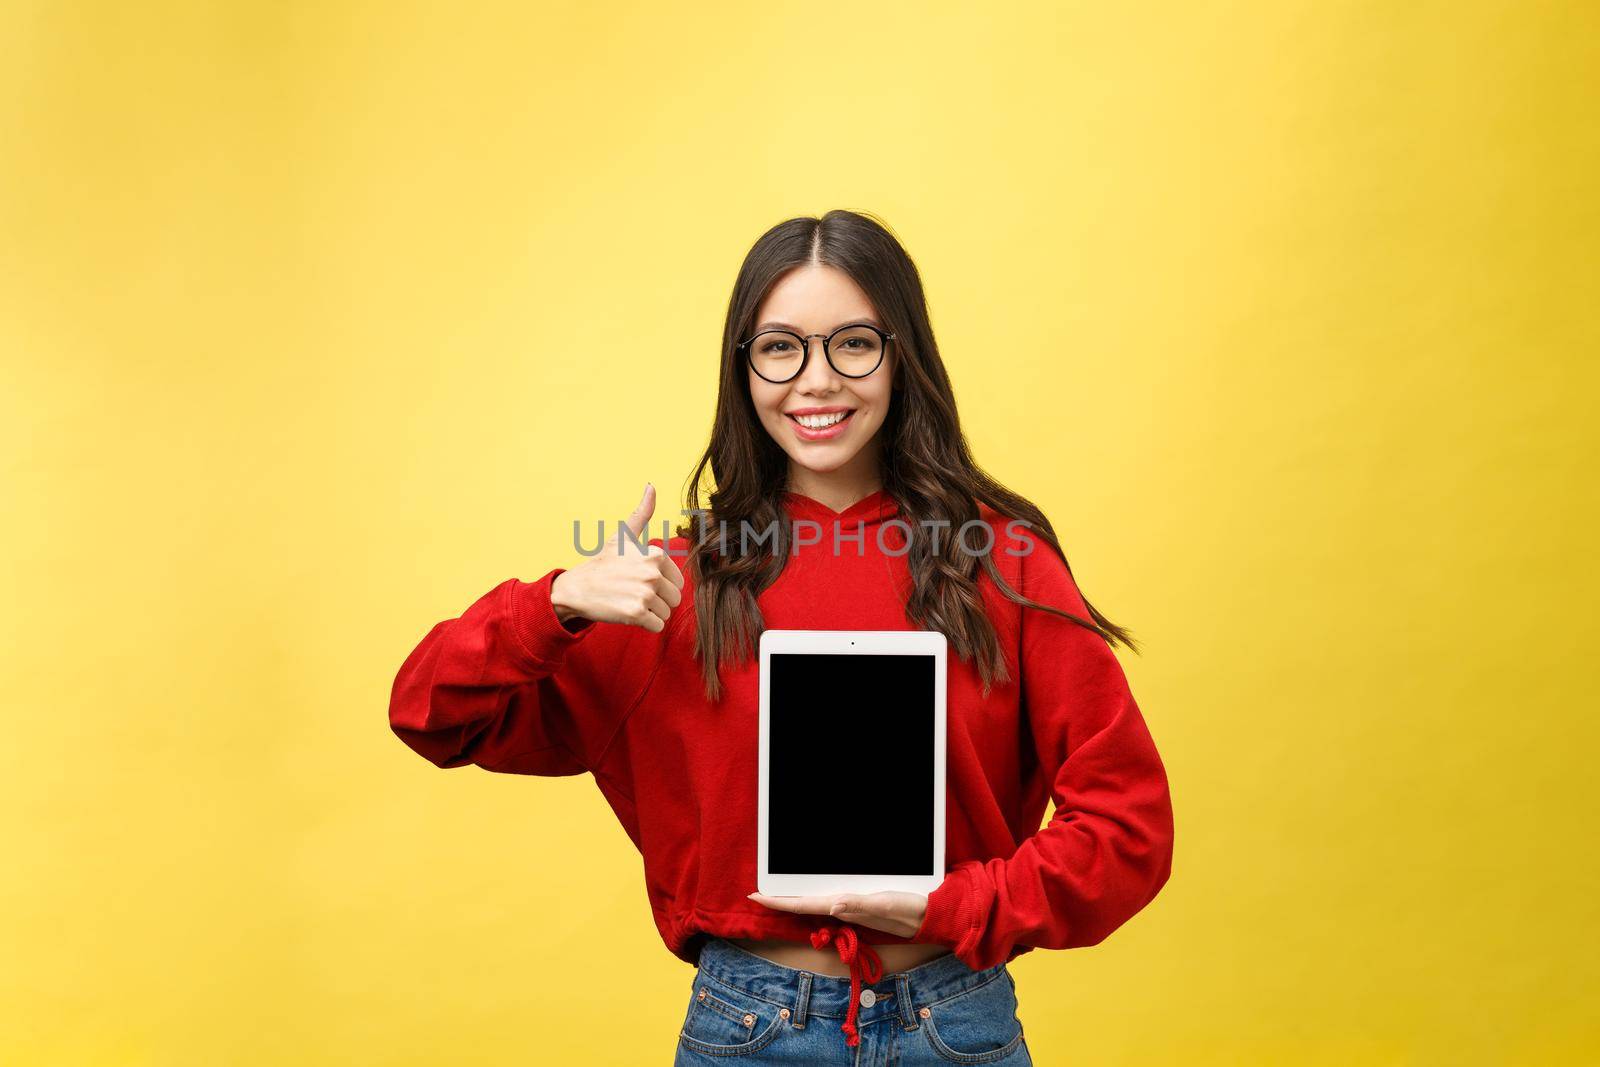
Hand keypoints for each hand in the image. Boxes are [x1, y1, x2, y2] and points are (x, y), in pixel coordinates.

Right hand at [550, 482, 684, 632]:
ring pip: (666, 613)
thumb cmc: (603, 563)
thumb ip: (642, 514)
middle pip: (674, 599)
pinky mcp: (636, 613)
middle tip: (634, 594)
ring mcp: (645, 593)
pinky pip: (657, 626)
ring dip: (651, 613)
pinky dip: (645, 625)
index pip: (678, 582)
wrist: (577, 589)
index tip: (639, 581)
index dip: (661, 585)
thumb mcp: (623, 537)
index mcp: (655, 554)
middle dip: (658, 601)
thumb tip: (651, 486)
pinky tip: (628, 613)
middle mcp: (652, 572)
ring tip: (630, 602)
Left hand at [746, 890, 928, 938]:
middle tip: (758, 893)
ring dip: (795, 897)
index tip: (755, 897)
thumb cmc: (907, 909)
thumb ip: (859, 906)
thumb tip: (832, 906)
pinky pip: (829, 898)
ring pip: (814, 902)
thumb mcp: (884, 904)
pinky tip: (812, 888)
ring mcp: (850, 906)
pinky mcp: (860, 902)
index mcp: (844, 907)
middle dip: (780, 899)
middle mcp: (842, 908)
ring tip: (777, 890)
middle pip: (803, 904)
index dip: (778, 902)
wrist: (928, 915)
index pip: (803, 905)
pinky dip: (814, 894)